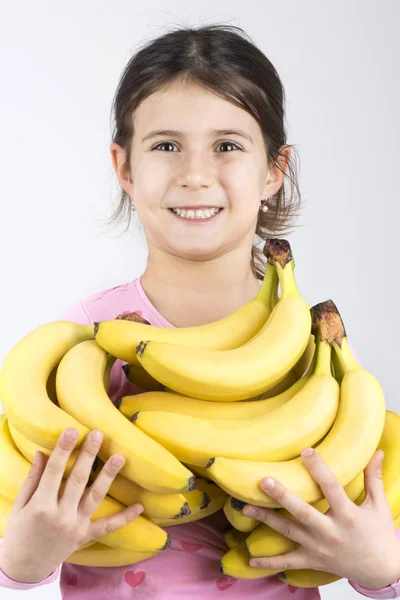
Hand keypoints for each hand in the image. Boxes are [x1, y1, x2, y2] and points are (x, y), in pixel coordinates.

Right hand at [0, 428, 143, 582]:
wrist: (25, 567)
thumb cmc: (19, 532)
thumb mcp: (19, 506)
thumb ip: (33, 479)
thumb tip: (43, 452)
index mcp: (40, 506)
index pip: (53, 471)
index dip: (64, 449)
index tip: (72, 430)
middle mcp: (60, 516)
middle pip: (77, 480)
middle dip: (88, 455)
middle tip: (98, 434)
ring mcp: (75, 526)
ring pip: (95, 498)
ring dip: (108, 476)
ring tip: (120, 457)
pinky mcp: (85, 536)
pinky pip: (107, 527)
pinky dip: (124, 518)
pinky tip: (139, 507)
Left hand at [243, 448, 399, 590]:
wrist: (382, 571)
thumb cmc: (380, 535)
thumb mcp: (379, 506)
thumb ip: (374, 478)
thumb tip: (379, 451)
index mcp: (348, 515)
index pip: (332, 488)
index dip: (319, 470)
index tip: (306, 451)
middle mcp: (331, 532)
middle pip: (303, 513)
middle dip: (282, 497)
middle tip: (263, 481)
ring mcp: (319, 548)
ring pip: (289, 532)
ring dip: (266, 520)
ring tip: (245, 507)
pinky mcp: (313, 560)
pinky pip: (288, 562)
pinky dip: (269, 563)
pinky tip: (251, 560)